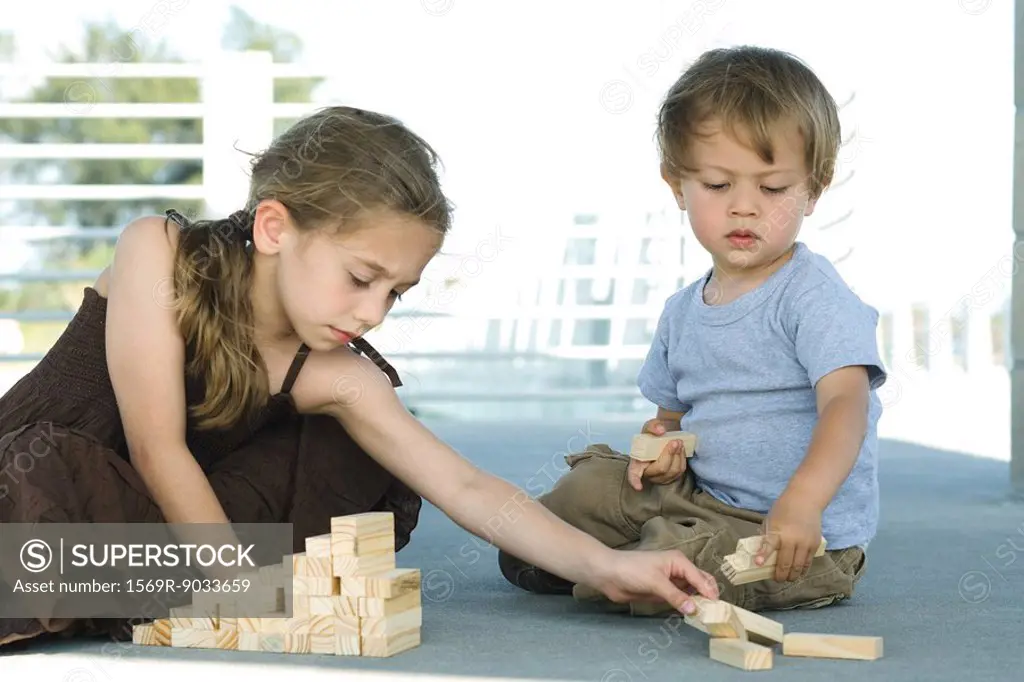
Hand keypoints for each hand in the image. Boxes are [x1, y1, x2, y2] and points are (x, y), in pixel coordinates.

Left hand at [590, 547, 719, 614]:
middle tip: (716, 613)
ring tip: (707, 617)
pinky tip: (692, 615)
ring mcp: (671, 581)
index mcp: (679, 561)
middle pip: (700, 583)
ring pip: (691, 592)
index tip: (718, 608)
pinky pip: (680, 599)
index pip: (700, 578)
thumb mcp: (656, 582)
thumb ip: (675, 596)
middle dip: (708, 595)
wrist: (609, 574)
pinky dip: (687, 606)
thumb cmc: (632, 570)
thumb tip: (694, 609)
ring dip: (698, 602)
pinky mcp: (663, 592)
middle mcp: (678, 570)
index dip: (709, 593)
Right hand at [626, 418, 687, 490]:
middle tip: (675, 441)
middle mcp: (648, 473)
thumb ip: (653, 426)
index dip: (635, 481)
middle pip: (661, 469)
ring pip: (672, 471)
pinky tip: (681, 449)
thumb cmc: (652, 436)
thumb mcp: (649, 426)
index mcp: (637, 462)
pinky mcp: (671, 478)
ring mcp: (660, 478)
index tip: (639, 487)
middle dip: (669, 455)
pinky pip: (680, 472)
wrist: (663, 439)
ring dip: (678, 456)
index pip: (634, 474)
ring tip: (679, 443)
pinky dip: (682, 459)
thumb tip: (660, 431)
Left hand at [755, 495, 823, 581]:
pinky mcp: (815, 544)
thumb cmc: (784, 510)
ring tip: (788, 579)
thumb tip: (759, 552)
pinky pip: (808, 562)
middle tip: (777, 579)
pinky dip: (803, 569)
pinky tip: (799, 573)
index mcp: (778, 532)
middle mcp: (792, 539)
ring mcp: (805, 543)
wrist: (805, 500)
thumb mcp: (770, 521)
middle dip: (780, 575)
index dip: (763, 556)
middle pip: (786, 563)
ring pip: (798, 566)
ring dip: (792, 575)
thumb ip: (766, 536)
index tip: (757, 563)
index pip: (768, 545)